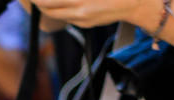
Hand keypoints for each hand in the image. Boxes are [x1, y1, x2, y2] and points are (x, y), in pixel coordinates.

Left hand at [32, 0, 148, 25]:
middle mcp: (80, 10)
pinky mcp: (84, 24)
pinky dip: (59, 11)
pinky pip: (67, 18)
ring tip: (41, 1)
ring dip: (46, 8)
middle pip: (48, 9)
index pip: (50, 1)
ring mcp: (81, 19)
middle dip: (38, 2)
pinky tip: (58, 5)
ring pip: (55, 16)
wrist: (135, 4)